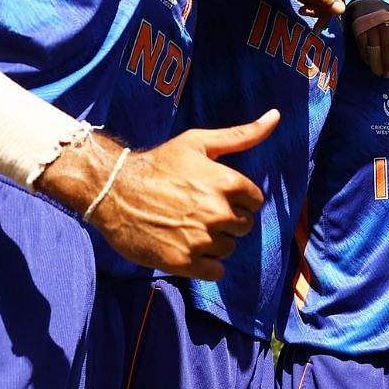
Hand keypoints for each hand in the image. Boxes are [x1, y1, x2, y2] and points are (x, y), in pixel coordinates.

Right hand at [84, 113, 277, 279]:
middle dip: (226, 221)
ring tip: (187, 228)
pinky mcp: (184, 262)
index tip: (213, 196)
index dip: (236, 200)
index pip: (254, 202)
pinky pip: (215, 272)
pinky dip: (205, 265)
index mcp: (228, 183)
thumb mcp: (199, 142)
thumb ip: (242, 134)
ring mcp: (202, 239)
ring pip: (228, 249)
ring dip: (213, 243)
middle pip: (243, 226)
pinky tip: (186, 249)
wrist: (113, 190)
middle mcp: (219, 212)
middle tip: (197, 212)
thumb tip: (276, 116)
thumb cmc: (158, 164)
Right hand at [349, 0, 388, 75]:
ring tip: (379, 73)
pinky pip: (363, 46)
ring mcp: (371, 25)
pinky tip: (369, 63)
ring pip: (374, 48)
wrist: (367, 4)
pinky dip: (366, 56)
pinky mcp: (359, 28)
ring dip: (376, 62)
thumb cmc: (386, 19)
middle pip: (388, 46)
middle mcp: (385, 22)